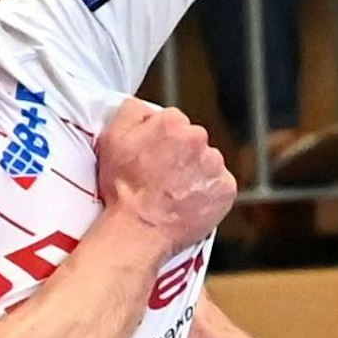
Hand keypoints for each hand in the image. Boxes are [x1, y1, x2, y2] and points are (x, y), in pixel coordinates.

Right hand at [96, 99, 234, 252]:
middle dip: (180, 155)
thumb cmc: (123, 188)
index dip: (160, 140)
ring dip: (194, 173)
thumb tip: (148, 109)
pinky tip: (187, 202)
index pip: (172, 122)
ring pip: (206, 163)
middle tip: (161, 177)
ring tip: (172, 192)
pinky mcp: (225, 189)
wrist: (138, 229)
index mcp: (172, 122)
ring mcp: (214, 164)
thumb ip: (131, 110)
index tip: (152, 156)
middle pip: (192, 140)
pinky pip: (217, 185)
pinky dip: (206, 193)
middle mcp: (198, 138)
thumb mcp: (111, 137)